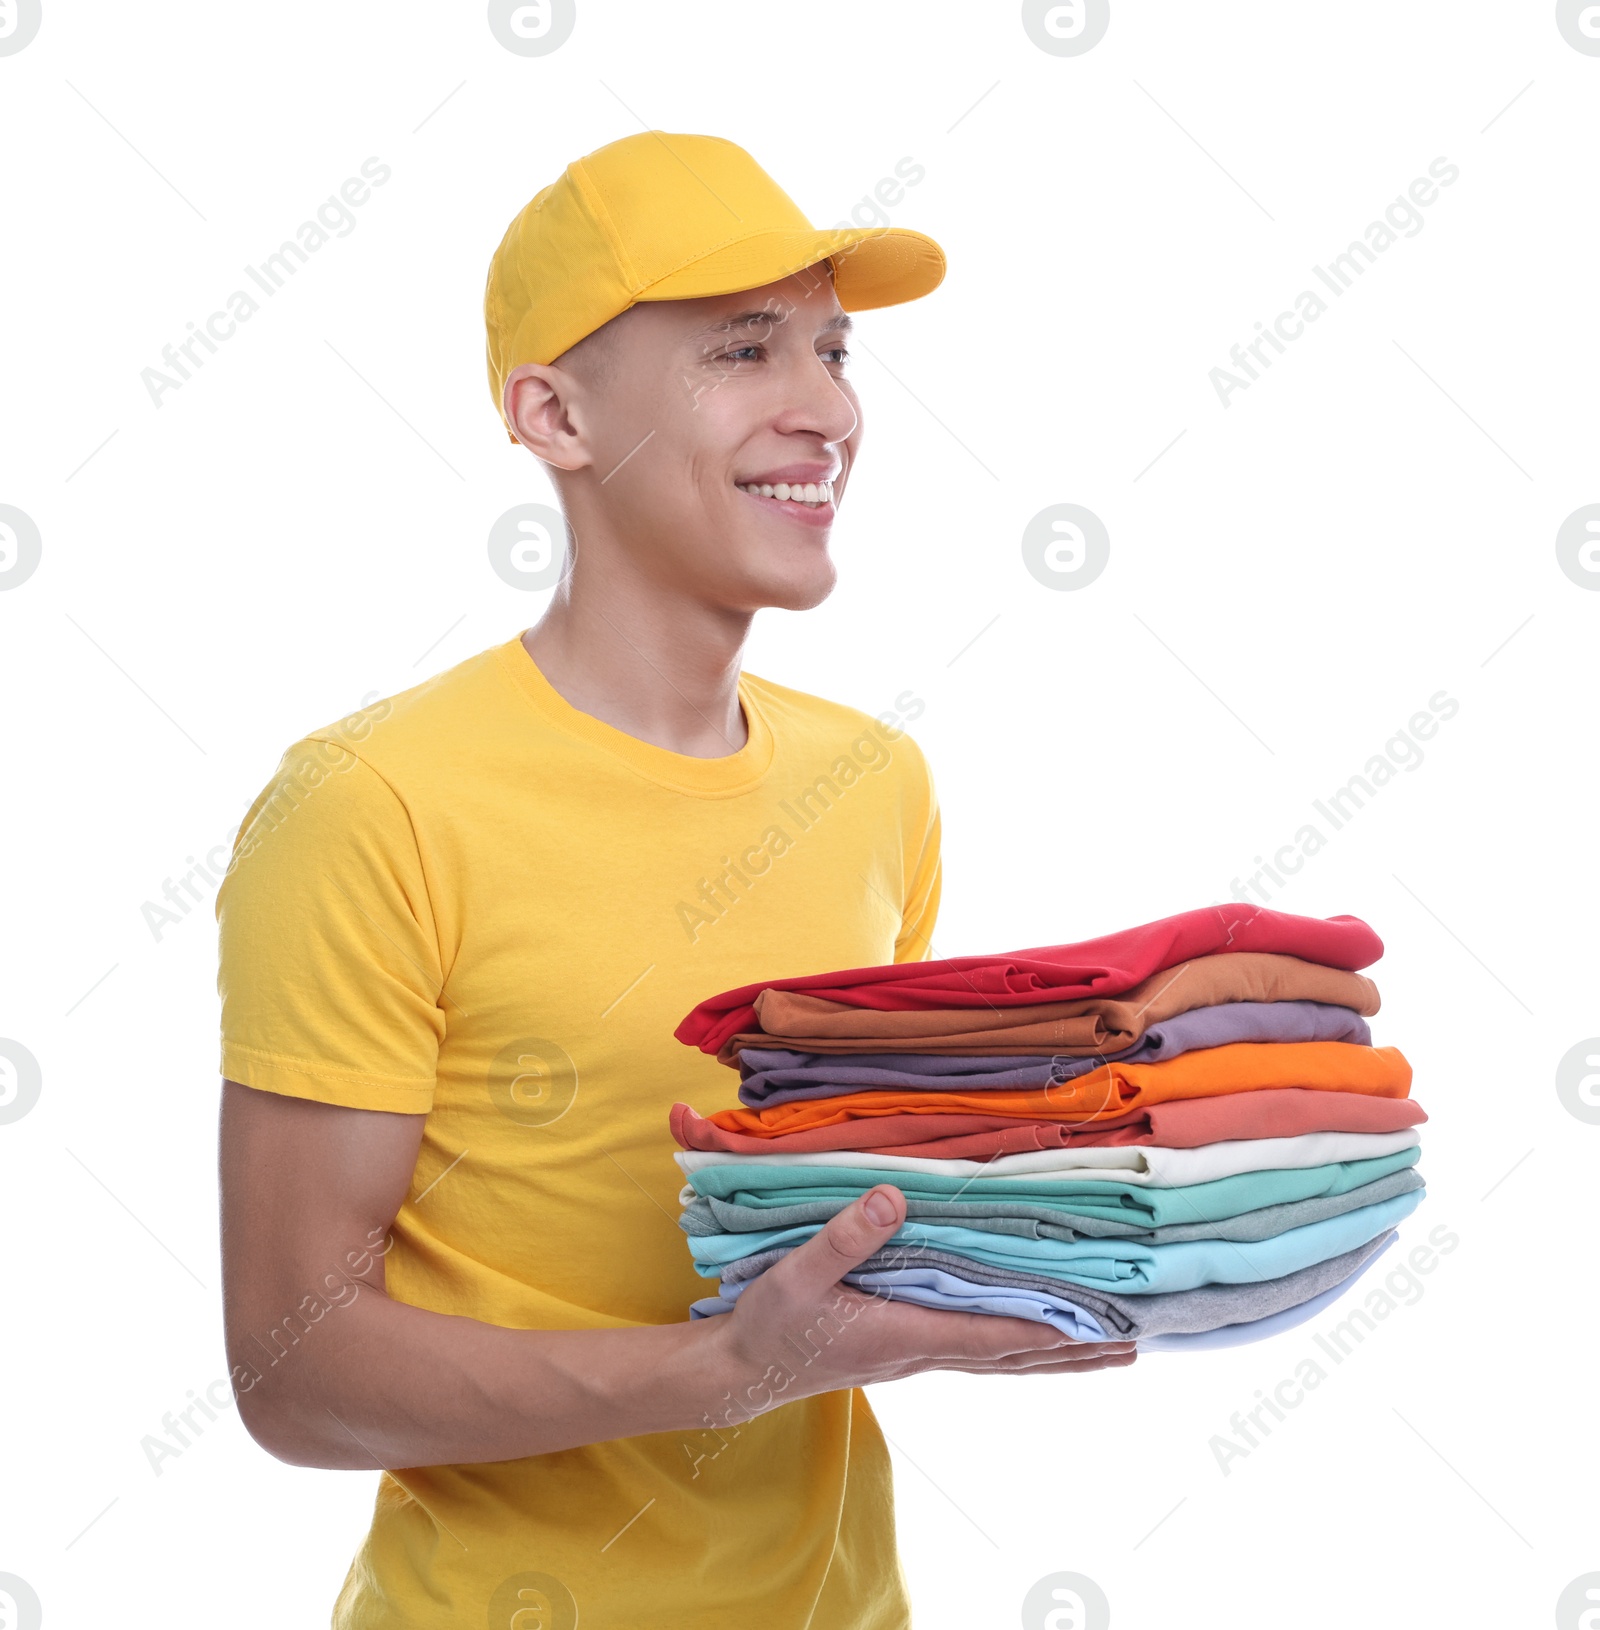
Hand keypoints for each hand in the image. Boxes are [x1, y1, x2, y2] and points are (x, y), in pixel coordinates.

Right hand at [704, 1184, 1135, 1419]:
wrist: (744, 1371)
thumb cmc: (771, 1325)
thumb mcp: (797, 1276)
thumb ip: (844, 1238)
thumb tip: (894, 1197)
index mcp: (903, 1334)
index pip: (989, 1334)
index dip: (1045, 1329)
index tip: (1097, 1327)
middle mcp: (921, 1349)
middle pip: (1013, 1354)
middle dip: (1074, 1350)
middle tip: (1133, 1346)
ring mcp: (916, 1352)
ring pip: (1002, 1356)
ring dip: (1056, 1353)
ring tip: (1108, 1351)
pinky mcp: (905, 1346)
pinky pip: (978, 1348)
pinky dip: (1018, 1345)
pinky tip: (1032, 1337)